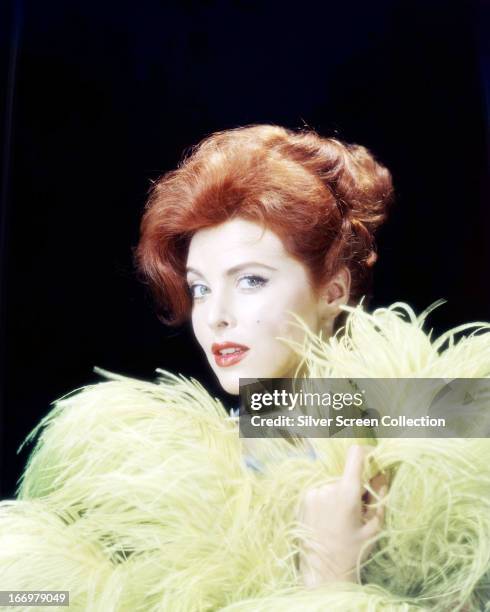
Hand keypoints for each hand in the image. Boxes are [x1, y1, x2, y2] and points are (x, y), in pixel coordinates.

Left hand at [299, 444, 387, 587]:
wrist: (323, 572)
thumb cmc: (354, 551)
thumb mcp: (374, 525)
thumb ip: (380, 494)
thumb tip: (382, 471)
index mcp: (346, 492)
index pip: (356, 454)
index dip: (368, 453)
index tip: (374, 461)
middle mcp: (326, 487)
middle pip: (346, 474)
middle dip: (355, 486)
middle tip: (358, 510)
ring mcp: (312, 492)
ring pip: (333, 483)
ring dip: (340, 494)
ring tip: (341, 519)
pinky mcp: (302, 499)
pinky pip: (321, 491)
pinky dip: (328, 500)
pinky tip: (329, 520)